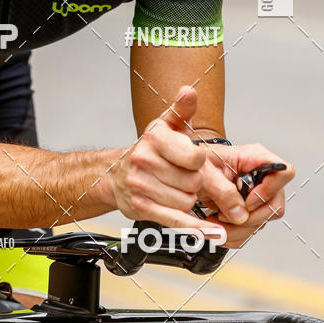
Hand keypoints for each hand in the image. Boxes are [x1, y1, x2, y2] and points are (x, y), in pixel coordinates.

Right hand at [108, 86, 225, 239]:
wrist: (114, 175)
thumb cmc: (148, 151)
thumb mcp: (164, 127)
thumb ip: (181, 110)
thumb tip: (189, 92)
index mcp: (155, 139)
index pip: (195, 157)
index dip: (199, 161)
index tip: (194, 160)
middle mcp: (145, 161)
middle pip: (193, 182)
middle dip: (193, 182)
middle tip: (182, 176)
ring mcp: (142, 186)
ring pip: (187, 202)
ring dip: (187, 199)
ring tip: (174, 189)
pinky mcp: (142, 208)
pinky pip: (177, 221)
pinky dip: (194, 228)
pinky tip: (209, 231)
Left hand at [197, 142, 294, 248]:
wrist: (188, 174)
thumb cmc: (197, 163)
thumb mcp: (205, 171)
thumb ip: (222, 190)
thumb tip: (240, 214)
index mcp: (254, 158)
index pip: (283, 172)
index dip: (269, 190)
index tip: (247, 201)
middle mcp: (261, 177)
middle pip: (275, 205)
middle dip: (248, 218)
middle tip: (223, 216)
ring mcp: (259, 195)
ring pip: (262, 222)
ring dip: (237, 230)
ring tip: (215, 221)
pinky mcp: (251, 211)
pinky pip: (251, 231)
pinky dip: (233, 235)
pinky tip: (218, 227)